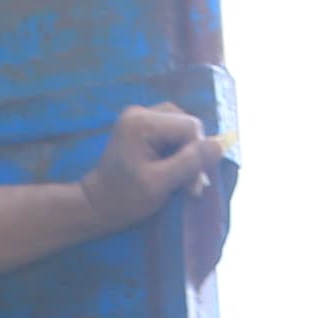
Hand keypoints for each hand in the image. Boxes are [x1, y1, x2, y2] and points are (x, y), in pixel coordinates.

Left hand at [72, 104, 214, 232]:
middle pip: (186, 123)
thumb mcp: (160, 184)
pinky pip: (171, 131)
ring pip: (181, 126)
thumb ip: (190, 163)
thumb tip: (221, 145)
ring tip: (182, 176)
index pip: (189, 127)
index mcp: (142, 123)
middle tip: (189, 183)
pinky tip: (172, 167)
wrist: (96, 205)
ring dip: (187, 151)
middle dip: (193, 152)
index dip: (198, 154)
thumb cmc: (125, 199)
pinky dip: (177, 149)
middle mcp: (140, 112)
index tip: (193, 184)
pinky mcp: (140, 126)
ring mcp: (139, 117)